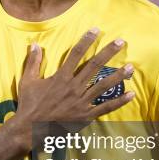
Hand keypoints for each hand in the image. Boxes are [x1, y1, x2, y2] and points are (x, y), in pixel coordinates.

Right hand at [13, 28, 134, 146]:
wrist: (30, 129)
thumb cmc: (29, 104)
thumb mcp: (28, 81)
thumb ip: (33, 62)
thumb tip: (34, 44)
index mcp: (61, 77)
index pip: (76, 54)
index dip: (86, 40)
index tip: (96, 30)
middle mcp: (74, 87)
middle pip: (94, 65)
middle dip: (108, 52)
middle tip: (121, 42)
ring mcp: (81, 102)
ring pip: (104, 85)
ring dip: (118, 75)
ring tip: (131, 67)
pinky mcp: (86, 115)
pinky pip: (105, 107)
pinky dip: (119, 101)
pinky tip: (131, 94)